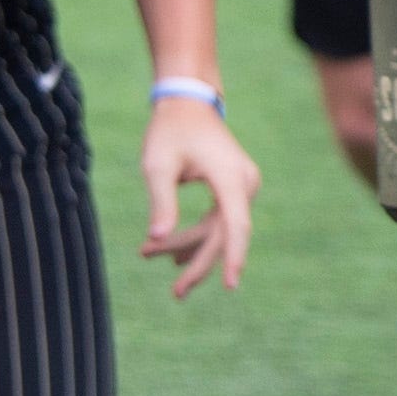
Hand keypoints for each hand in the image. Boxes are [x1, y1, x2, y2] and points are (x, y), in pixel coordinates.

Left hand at [138, 95, 257, 296]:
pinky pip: (219, 219)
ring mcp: (243, 186)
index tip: (229, 284)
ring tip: (152, 259)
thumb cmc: (171, 130)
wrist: (188, 102)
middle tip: (176, 293)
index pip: (235, 226)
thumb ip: (161, 202)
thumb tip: (156, 238)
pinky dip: (196, 234)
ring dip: (190, 248)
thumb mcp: (158, 165)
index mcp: (230, 177)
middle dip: (198, 263)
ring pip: (220, 229)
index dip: (232, 257)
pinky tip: (173, 253)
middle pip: (224, 234)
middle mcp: (244, 183)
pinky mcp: (235, 187)